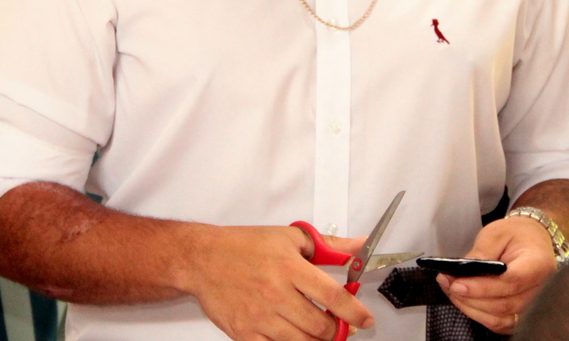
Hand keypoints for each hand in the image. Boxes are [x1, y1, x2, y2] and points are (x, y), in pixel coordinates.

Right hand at [183, 225, 372, 340]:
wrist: (203, 259)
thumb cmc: (244, 246)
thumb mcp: (290, 238)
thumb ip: (329, 246)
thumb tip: (359, 246)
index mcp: (290, 267)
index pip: (333, 296)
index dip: (355, 313)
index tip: (366, 320)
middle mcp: (277, 294)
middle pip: (321, 327)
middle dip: (338, 331)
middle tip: (339, 327)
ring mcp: (260, 317)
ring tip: (318, 332)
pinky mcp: (246, 334)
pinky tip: (293, 336)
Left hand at [437, 216, 557, 334]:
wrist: (532, 240)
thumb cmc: (516, 235)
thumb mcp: (496, 233)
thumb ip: (481, 253)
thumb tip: (462, 273)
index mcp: (538, 264)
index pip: (511, 281)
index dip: (482, 287)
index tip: (457, 285)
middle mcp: (541, 289)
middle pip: (503, 305)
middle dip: (470, 298)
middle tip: (446, 283)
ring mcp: (533, 305)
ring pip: (500, 319)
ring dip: (471, 308)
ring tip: (450, 290)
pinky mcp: (522, 314)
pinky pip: (500, 324)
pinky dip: (479, 315)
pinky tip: (463, 300)